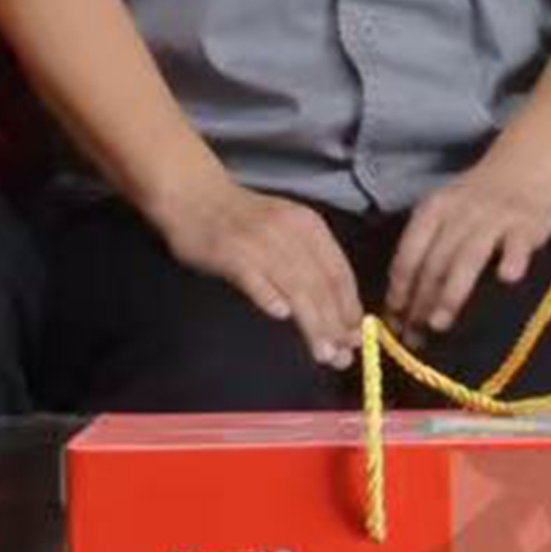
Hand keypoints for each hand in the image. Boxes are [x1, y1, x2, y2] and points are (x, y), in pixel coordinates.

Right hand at [160, 174, 366, 369]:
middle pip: (320, 284)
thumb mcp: (286, 230)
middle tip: (343, 358)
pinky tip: (281, 314)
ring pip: (294, 286)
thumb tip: (337, 310)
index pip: (338, 273)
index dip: (350, 308)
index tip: (357, 339)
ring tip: (323, 352)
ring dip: (311, 322)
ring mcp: (259, 242)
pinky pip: (252, 276)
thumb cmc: (242, 218)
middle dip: (335, 325)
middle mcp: (289, 233)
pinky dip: (268, 294)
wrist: (193, 193)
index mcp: (308, 227)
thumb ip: (309, 263)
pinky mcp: (229, 252)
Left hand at [382, 144, 550, 337]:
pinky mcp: (527, 224)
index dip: (399, 290)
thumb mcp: (444, 212)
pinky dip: (512, 260)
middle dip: (419, 302)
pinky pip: (518, 244)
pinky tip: (508, 279)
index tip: (394, 322)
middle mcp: (459, 213)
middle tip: (413, 337)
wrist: (524, 166)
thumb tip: (401, 303)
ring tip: (439, 323)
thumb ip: (425, 249)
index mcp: (433, 211)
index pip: (409, 254)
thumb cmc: (476, 201)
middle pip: (434, 262)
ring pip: (468, 257)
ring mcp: (494, 218)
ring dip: (451, 292)